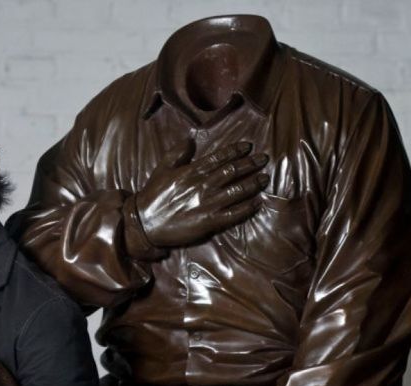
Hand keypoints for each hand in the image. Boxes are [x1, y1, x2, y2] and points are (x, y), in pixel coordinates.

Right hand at [135, 140, 268, 246]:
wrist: (145, 222)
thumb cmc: (153, 195)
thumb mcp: (162, 168)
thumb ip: (177, 153)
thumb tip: (190, 139)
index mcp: (192, 171)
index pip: (219, 157)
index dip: (236, 150)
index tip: (248, 146)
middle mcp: (203, 185)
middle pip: (232, 171)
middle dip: (250, 164)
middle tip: (264, 159)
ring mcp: (207, 203)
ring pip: (237, 191)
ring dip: (253, 183)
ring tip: (265, 178)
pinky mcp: (209, 221)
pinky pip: (233, 214)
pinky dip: (247, 208)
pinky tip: (257, 203)